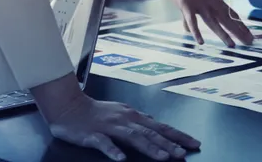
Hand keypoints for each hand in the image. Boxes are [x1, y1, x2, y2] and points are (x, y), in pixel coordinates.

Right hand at [34, 77, 197, 160]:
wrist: (67, 106)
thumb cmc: (95, 112)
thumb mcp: (121, 113)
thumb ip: (138, 121)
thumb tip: (156, 125)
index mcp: (133, 116)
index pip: (160, 126)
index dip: (178, 135)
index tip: (194, 143)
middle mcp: (125, 120)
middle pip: (151, 133)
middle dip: (169, 144)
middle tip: (184, 154)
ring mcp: (109, 127)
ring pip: (133, 137)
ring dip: (149, 148)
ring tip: (163, 158)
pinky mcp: (92, 135)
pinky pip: (104, 144)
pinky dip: (113, 151)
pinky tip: (122, 160)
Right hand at [138, 0, 252, 47]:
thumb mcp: (188, 1)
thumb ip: (189, 17)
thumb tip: (188, 30)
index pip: (230, 13)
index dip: (240, 24)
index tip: (249, 35)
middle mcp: (209, 0)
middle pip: (226, 18)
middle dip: (238, 31)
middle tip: (249, 42)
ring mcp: (198, 1)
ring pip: (213, 20)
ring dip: (223, 33)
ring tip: (231, 45)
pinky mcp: (185, 3)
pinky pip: (192, 20)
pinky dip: (196, 31)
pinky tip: (200, 41)